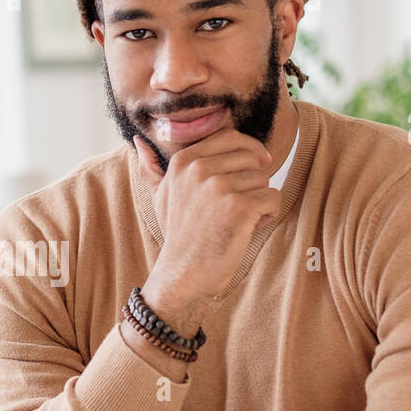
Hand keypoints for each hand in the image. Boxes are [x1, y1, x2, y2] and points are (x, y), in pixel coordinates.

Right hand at [133, 127, 280, 326]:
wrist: (183, 273)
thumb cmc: (178, 235)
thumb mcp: (160, 196)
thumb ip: (152, 168)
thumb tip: (137, 140)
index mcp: (183, 161)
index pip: (230, 137)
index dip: (249, 150)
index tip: (255, 166)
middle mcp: (199, 169)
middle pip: (252, 158)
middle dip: (254, 181)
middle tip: (238, 206)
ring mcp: (219, 187)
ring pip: (264, 179)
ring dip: (260, 200)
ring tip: (240, 219)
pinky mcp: (239, 207)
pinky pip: (273, 198)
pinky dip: (268, 214)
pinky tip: (249, 228)